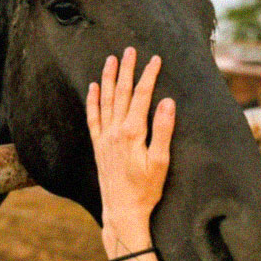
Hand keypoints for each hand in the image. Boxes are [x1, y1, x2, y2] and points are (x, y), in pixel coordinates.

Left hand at [86, 47, 175, 260]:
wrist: (122, 210)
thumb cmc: (146, 189)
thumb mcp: (161, 161)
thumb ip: (163, 130)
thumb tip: (168, 102)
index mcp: (132, 133)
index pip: (141, 96)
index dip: (148, 76)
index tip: (155, 59)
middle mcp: (115, 131)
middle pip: (121, 93)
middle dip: (127, 70)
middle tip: (130, 50)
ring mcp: (104, 138)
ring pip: (105, 100)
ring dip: (108, 78)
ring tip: (111, 59)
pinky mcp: (98, 146)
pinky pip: (93, 117)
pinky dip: (92, 100)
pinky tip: (93, 87)